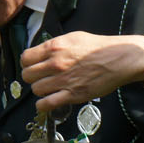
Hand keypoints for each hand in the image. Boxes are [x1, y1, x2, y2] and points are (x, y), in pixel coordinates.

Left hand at [20, 32, 143, 111]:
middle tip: (40, 78)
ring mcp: (63, 80)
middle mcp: (56, 64)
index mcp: (55, 47)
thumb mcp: (73, 37)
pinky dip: (43, 105)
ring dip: (40, 90)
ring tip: (48, 88)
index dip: (27, 63)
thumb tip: (40, 52)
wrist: (118, 58)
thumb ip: (54, 45)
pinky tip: (46, 102)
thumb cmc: (98, 47)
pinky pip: (46, 104)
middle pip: (27, 75)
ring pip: (36, 89)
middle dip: (32, 77)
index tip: (32, 66)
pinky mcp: (72, 94)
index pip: (25, 58)